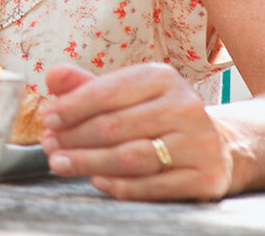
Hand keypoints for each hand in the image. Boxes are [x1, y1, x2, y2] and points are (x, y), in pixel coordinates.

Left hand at [40, 61, 233, 200]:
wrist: (217, 144)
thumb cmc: (157, 115)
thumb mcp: (126, 93)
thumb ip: (86, 85)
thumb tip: (52, 77)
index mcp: (162, 77)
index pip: (106, 92)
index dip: (71, 107)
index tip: (47, 118)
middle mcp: (185, 107)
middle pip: (115, 126)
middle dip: (74, 137)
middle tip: (49, 146)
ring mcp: (199, 143)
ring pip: (132, 157)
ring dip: (89, 162)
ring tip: (61, 164)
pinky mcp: (206, 177)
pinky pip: (155, 186)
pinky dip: (121, 185)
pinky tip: (97, 181)